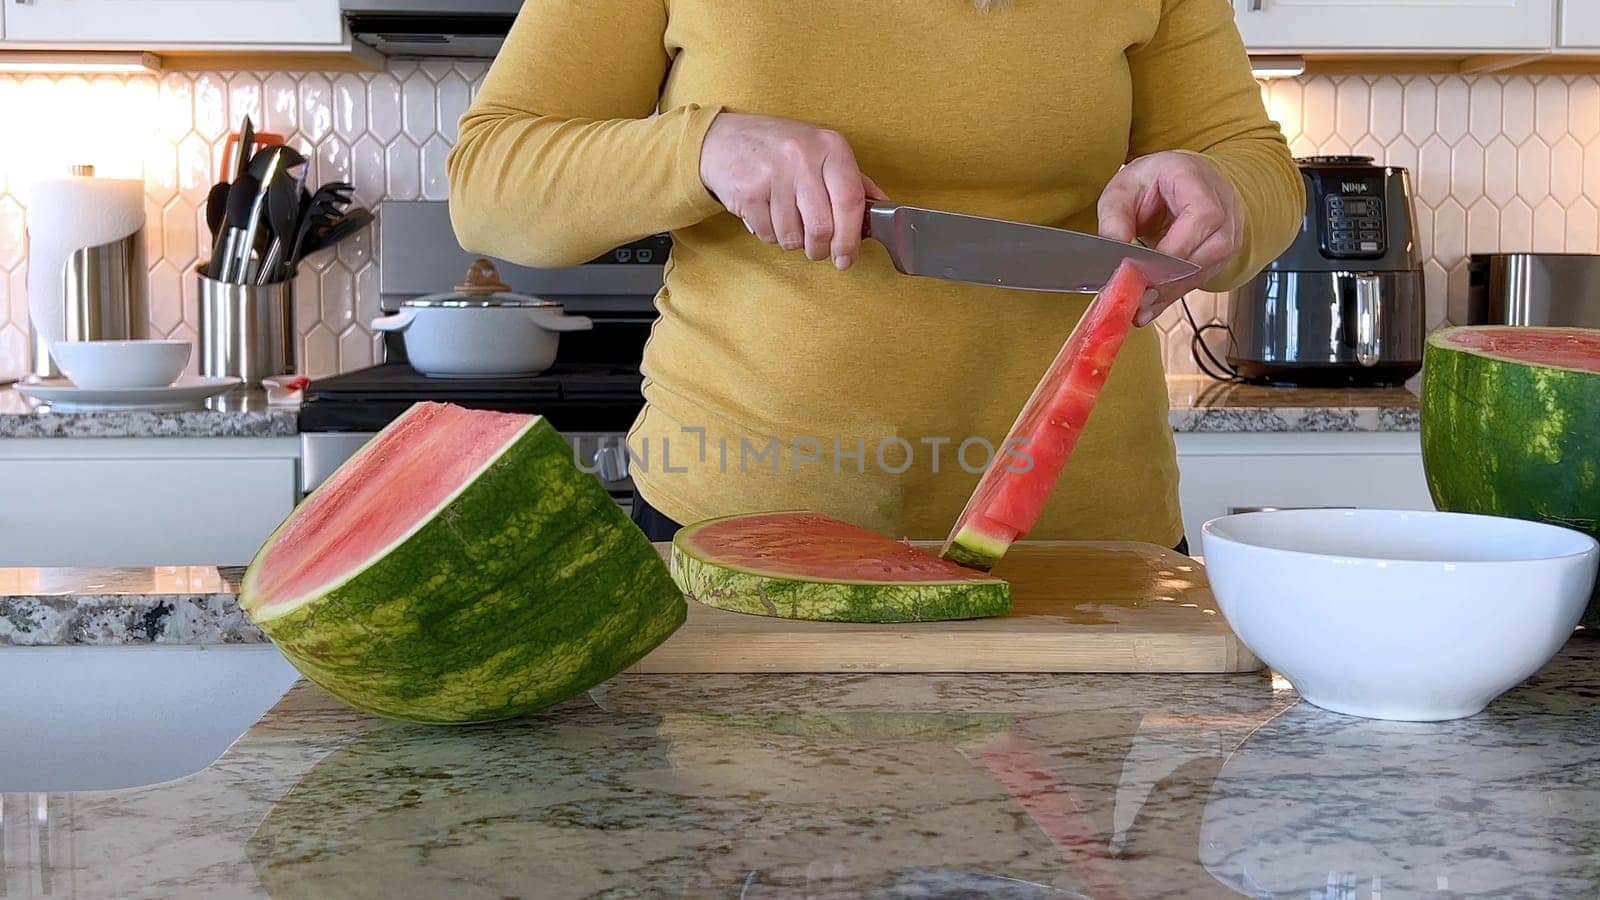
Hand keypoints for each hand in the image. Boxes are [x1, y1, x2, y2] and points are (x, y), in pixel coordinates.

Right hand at [699, 112, 887, 269]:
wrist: (723, 139)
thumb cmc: (778, 148)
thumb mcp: (821, 151)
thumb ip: (853, 180)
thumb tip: (882, 208)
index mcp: (830, 146)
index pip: (851, 201)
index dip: (850, 238)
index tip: (847, 257)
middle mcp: (803, 156)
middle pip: (823, 227)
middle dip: (821, 249)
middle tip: (818, 250)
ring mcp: (773, 173)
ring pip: (793, 236)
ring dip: (794, 242)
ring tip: (790, 224)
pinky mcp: (748, 191)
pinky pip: (769, 235)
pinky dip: (772, 236)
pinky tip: (770, 216)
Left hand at [1096, 151, 1243, 325]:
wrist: (1180, 179)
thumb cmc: (1152, 180)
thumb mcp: (1123, 189)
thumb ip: (1114, 219)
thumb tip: (1114, 254)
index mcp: (1198, 181)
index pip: (1203, 217)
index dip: (1174, 248)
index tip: (1141, 269)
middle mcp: (1224, 207)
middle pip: (1210, 251)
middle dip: (1169, 278)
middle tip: (1135, 295)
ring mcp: (1228, 234)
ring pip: (1206, 271)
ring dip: (1170, 292)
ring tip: (1138, 305)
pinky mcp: (1219, 257)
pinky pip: (1199, 281)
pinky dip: (1171, 295)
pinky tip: (1149, 307)